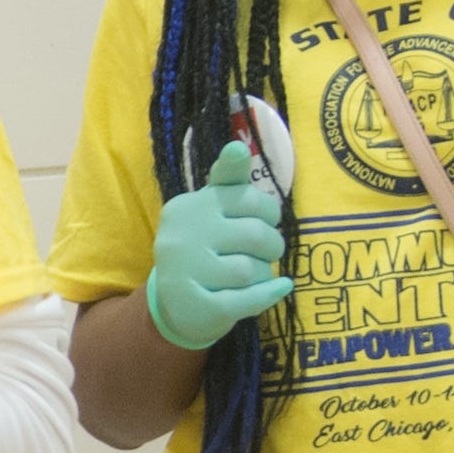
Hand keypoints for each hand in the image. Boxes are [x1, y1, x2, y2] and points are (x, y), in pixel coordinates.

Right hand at [146, 140, 292, 351]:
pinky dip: (269, 294)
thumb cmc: (204, 247)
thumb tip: (238, 147)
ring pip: (250, 270)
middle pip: (254, 235)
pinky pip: (247, 299)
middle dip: (271, 246)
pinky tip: (279, 289)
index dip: (268, 213)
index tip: (264, 220)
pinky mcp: (196, 306)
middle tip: (265, 253)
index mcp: (188, 207)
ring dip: (262, 274)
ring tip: (250, 274)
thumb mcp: (213, 208)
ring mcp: (185, 273)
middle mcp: (181, 236)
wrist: (174, 304)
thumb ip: (229, 179)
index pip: (248, 199)